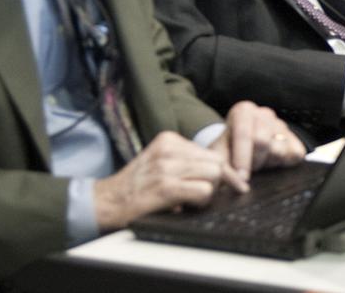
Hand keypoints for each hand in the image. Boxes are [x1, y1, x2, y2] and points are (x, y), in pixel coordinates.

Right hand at [92, 130, 241, 231]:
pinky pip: (203, 190)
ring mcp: (167, 167)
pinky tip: (186, 204)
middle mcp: (169, 149)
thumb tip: (220, 172)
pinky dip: (201, 200)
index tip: (237, 181)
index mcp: (169, 140)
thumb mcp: (160, 162)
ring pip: (213, 174)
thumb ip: (185, 161)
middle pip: (216, 162)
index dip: (225, 169)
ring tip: (190, 199)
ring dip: (209, 192)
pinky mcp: (166, 187)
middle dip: (218, 181)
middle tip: (203, 194)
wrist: (107, 201)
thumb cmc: (136, 186)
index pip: (210, 151)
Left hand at [214, 100, 304, 182]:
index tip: (242, 178)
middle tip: (248, 167)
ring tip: (259, 162)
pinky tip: (271, 162)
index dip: (243, 158)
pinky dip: (284, 164)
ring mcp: (282, 125)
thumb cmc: (228, 151)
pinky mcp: (296, 140)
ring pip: (279, 150)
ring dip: (268, 163)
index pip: (244, 134)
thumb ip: (223, 169)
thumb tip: (241, 186)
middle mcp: (264, 114)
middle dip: (254, 161)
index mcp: (242, 112)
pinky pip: (296, 155)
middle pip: (262, 141)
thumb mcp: (219, 156)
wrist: (242, 150)